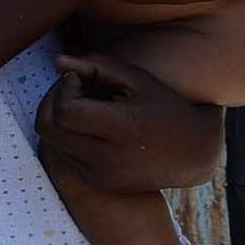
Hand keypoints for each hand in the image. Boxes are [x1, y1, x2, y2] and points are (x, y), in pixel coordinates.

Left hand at [35, 53, 225, 191]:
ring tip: (78, 103)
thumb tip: (56, 61)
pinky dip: (68, 137)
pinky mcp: (99, 183)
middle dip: (50, 102)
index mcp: (122, 128)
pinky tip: (87, 124)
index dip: (63, 90)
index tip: (76, 78)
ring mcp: (102, 175)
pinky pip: (65, 157)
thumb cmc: (165, 106)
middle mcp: (109, 157)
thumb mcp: (137, 79)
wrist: (194, 152)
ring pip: (52, 145)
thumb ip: (96, 66)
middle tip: (68, 88)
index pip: (67, 112)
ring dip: (56, 120)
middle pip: (50, 130)